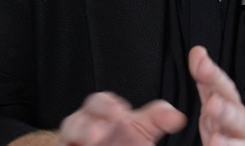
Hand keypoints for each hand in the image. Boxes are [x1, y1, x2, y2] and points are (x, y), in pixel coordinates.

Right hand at [57, 92, 186, 145]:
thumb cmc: (127, 144)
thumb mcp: (144, 130)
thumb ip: (159, 119)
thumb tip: (178, 117)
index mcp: (102, 115)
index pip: (97, 103)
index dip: (106, 105)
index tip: (121, 111)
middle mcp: (84, 130)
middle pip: (74, 122)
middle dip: (85, 125)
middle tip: (100, 132)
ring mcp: (75, 145)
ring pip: (66, 139)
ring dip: (78, 136)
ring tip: (92, 139)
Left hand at [190, 46, 244, 145]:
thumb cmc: (233, 126)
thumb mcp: (219, 101)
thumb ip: (207, 79)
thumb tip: (197, 53)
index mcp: (231, 107)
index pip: (222, 88)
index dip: (211, 74)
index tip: (199, 60)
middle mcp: (241, 125)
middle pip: (236, 116)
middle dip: (225, 111)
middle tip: (212, 105)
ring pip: (241, 143)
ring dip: (230, 143)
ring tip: (216, 143)